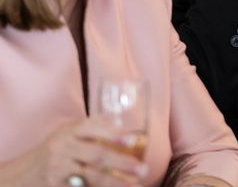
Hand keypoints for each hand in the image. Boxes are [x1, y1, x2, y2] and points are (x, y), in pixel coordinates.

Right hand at [13, 118, 147, 186]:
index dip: (114, 133)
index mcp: (71, 130)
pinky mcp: (56, 186)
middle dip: (122, 162)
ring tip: (134, 184)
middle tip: (143, 168)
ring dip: (115, 182)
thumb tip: (127, 128)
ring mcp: (59, 169)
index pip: (93, 127)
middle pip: (97, 155)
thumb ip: (95, 128)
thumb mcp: (70, 132)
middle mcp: (64, 148)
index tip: (133, 139)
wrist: (23, 173)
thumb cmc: (56, 149)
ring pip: (91, 177)